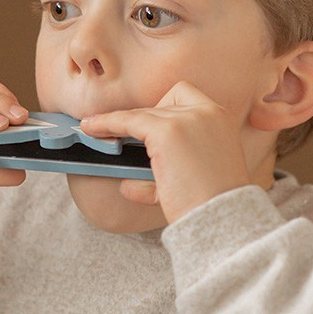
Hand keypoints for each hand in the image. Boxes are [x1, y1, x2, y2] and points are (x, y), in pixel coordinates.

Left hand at [80, 82, 253, 224]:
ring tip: (93, 130)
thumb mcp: (199, 175)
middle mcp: (206, 112)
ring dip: (118, 122)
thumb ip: (172, 167)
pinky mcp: (167, 132)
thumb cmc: (211, 206)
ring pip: (142, 113)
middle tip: (118, 137)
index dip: (163, 108)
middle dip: (140, 120)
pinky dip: (108, 124)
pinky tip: (91, 129)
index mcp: (220, 119)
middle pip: (161, 104)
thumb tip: (128, 181)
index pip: (185, 95)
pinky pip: (128, 121)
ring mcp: (187, 119)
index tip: (146, 127)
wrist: (221, 218)